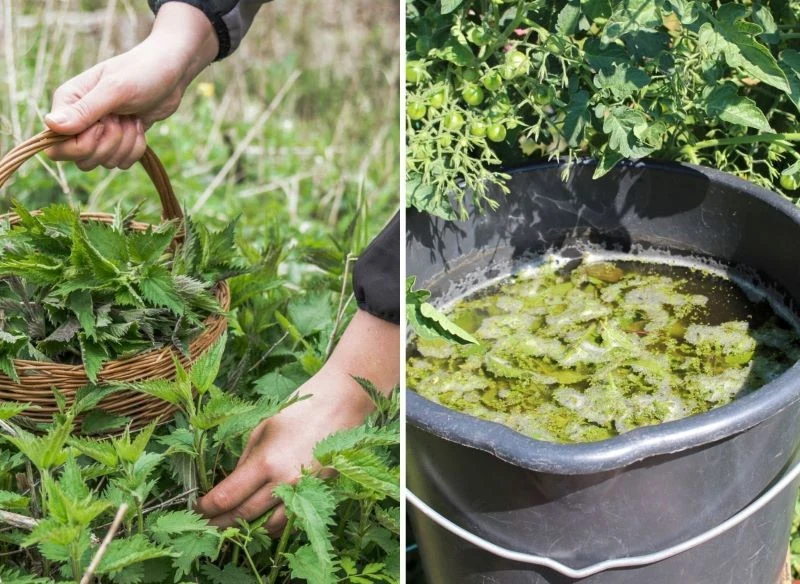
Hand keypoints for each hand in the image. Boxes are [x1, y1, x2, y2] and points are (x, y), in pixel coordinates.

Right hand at [44, 3, 217, 169]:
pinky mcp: (118, 140)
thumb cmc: (142, 73)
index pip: (56, 146)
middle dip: (110, 144)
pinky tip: (139, 126)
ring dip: (126, 144)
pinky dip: (135, 149)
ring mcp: (98, 132)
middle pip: (82, 159)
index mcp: (67, 103)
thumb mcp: (115, 90)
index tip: (102, 124)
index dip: (82, 145)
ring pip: (104, 162)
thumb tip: (50, 125)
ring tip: (132, 118)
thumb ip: (84, 110)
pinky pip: (121, 162)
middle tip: (122, 118)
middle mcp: (78, 120)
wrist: (170, 73)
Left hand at [196, 309, 399, 533]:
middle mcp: (284, 482)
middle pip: (244, 515)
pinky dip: (276, 523)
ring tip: (233, 526)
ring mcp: (304, 491)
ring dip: (248, 529)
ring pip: (270, 526)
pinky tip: (264, 519)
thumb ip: (246, 460)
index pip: (227, 496)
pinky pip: (292, 518)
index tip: (198, 509)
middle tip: (206, 527)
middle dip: (221, 523)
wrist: (341, 405)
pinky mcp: (318, 493)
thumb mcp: (262, 428)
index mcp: (266, 461)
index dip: (207, 507)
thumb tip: (231, 484)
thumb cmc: (299, 410)